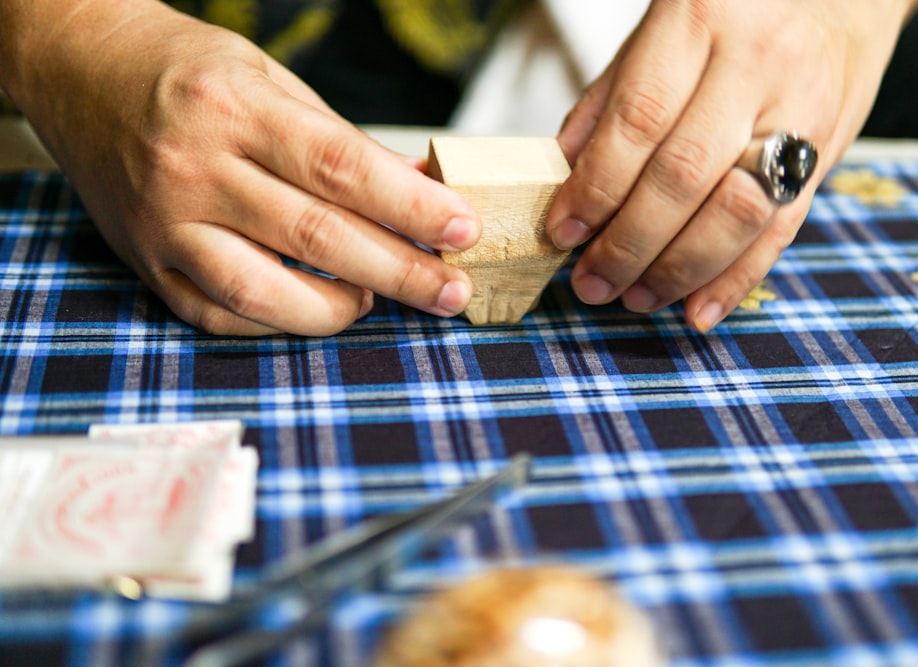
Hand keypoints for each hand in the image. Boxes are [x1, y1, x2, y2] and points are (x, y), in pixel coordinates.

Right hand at [0, 1, 479, 335]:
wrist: (82, 71)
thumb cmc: (187, 71)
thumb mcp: (270, 80)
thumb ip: (342, 142)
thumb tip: (419, 189)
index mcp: (236, 109)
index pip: (343, 168)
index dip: (411, 207)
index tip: (462, 229)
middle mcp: (195, 167)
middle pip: (317, 236)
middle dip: (400, 271)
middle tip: (450, 291)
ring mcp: (165, 221)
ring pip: (262, 290)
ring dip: (336, 309)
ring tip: (378, 299)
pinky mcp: (147, 260)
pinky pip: (218, 312)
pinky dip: (277, 321)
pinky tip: (318, 308)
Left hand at [548, 0, 915, 330]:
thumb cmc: (733, 9)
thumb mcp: (661, 28)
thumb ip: (611, 100)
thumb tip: (561, 176)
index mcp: (700, 18)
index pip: (638, 121)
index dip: (595, 187)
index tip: (562, 232)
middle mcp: (757, 64)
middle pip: (685, 176)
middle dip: (630, 244)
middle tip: (592, 282)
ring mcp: (801, 109)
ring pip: (737, 212)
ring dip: (679, 270)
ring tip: (636, 297)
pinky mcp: (829, 152)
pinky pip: (783, 229)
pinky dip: (737, 279)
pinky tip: (698, 311)